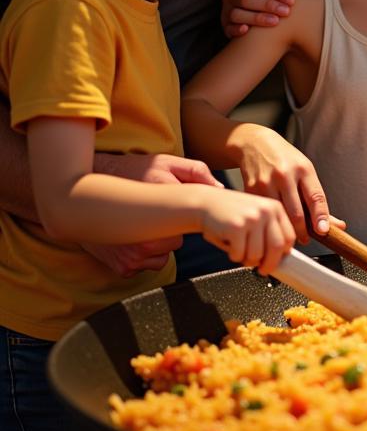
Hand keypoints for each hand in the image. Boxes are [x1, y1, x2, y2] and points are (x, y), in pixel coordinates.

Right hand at [84, 153, 216, 273]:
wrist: (83, 190)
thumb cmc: (131, 173)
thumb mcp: (165, 162)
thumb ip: (196, 172)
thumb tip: (220, 189)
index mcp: (160, 207)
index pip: (190, 222)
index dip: (188, 216)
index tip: (184, 213)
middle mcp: (145, 235)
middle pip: (177, 242)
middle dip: (169, 230)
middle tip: (153, 216)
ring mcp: (133, 254)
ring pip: (163, 256)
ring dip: (156, 245)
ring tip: (140, 225)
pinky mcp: (124, 267)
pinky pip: (145, 266)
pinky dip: (141, 256)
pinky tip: (130, 238)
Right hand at [200, 189, 294, 275]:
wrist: (204, 203)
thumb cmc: (230, 214)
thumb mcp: (256, 216)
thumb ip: (269, 231)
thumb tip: (280, 256)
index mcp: (275, 208)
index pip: (289, 237)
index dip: (283, 254)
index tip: (276, 261)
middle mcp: (266, 211)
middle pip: (277, 247)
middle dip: (269, 264)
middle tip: (262, 269)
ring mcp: (251, 218)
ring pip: (257, 254)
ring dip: (247, 260)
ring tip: (239, 250)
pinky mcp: (236, 227)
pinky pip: (239, 254)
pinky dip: (233, 256)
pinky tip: (229, 245)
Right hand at [221, 0, 293, 37]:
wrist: (246, 3)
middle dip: (267, 5)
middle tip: (286, 11)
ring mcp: (226, 9)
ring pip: (237, 14)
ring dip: (256, 18)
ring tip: (275, 21)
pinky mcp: (226, 24)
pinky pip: (228, 28)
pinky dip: (236, 29)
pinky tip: (247, 30)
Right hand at [237, 128, 331, 242]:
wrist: (255, 144)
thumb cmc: (285, 160)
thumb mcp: (305, 171)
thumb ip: (317, 198)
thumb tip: (338, 225)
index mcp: (303, 169)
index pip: (315, 197)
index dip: (321, 217)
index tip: (323, 231)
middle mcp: (285, 174)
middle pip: (296, 212)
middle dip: (303, 231)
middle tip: (306, 239)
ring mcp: (267, 182)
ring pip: (280, 216)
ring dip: (286, 230)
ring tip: (291, 235)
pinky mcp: (251, 189)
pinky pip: (265, 212)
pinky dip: (270, 222)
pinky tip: (274, 224)